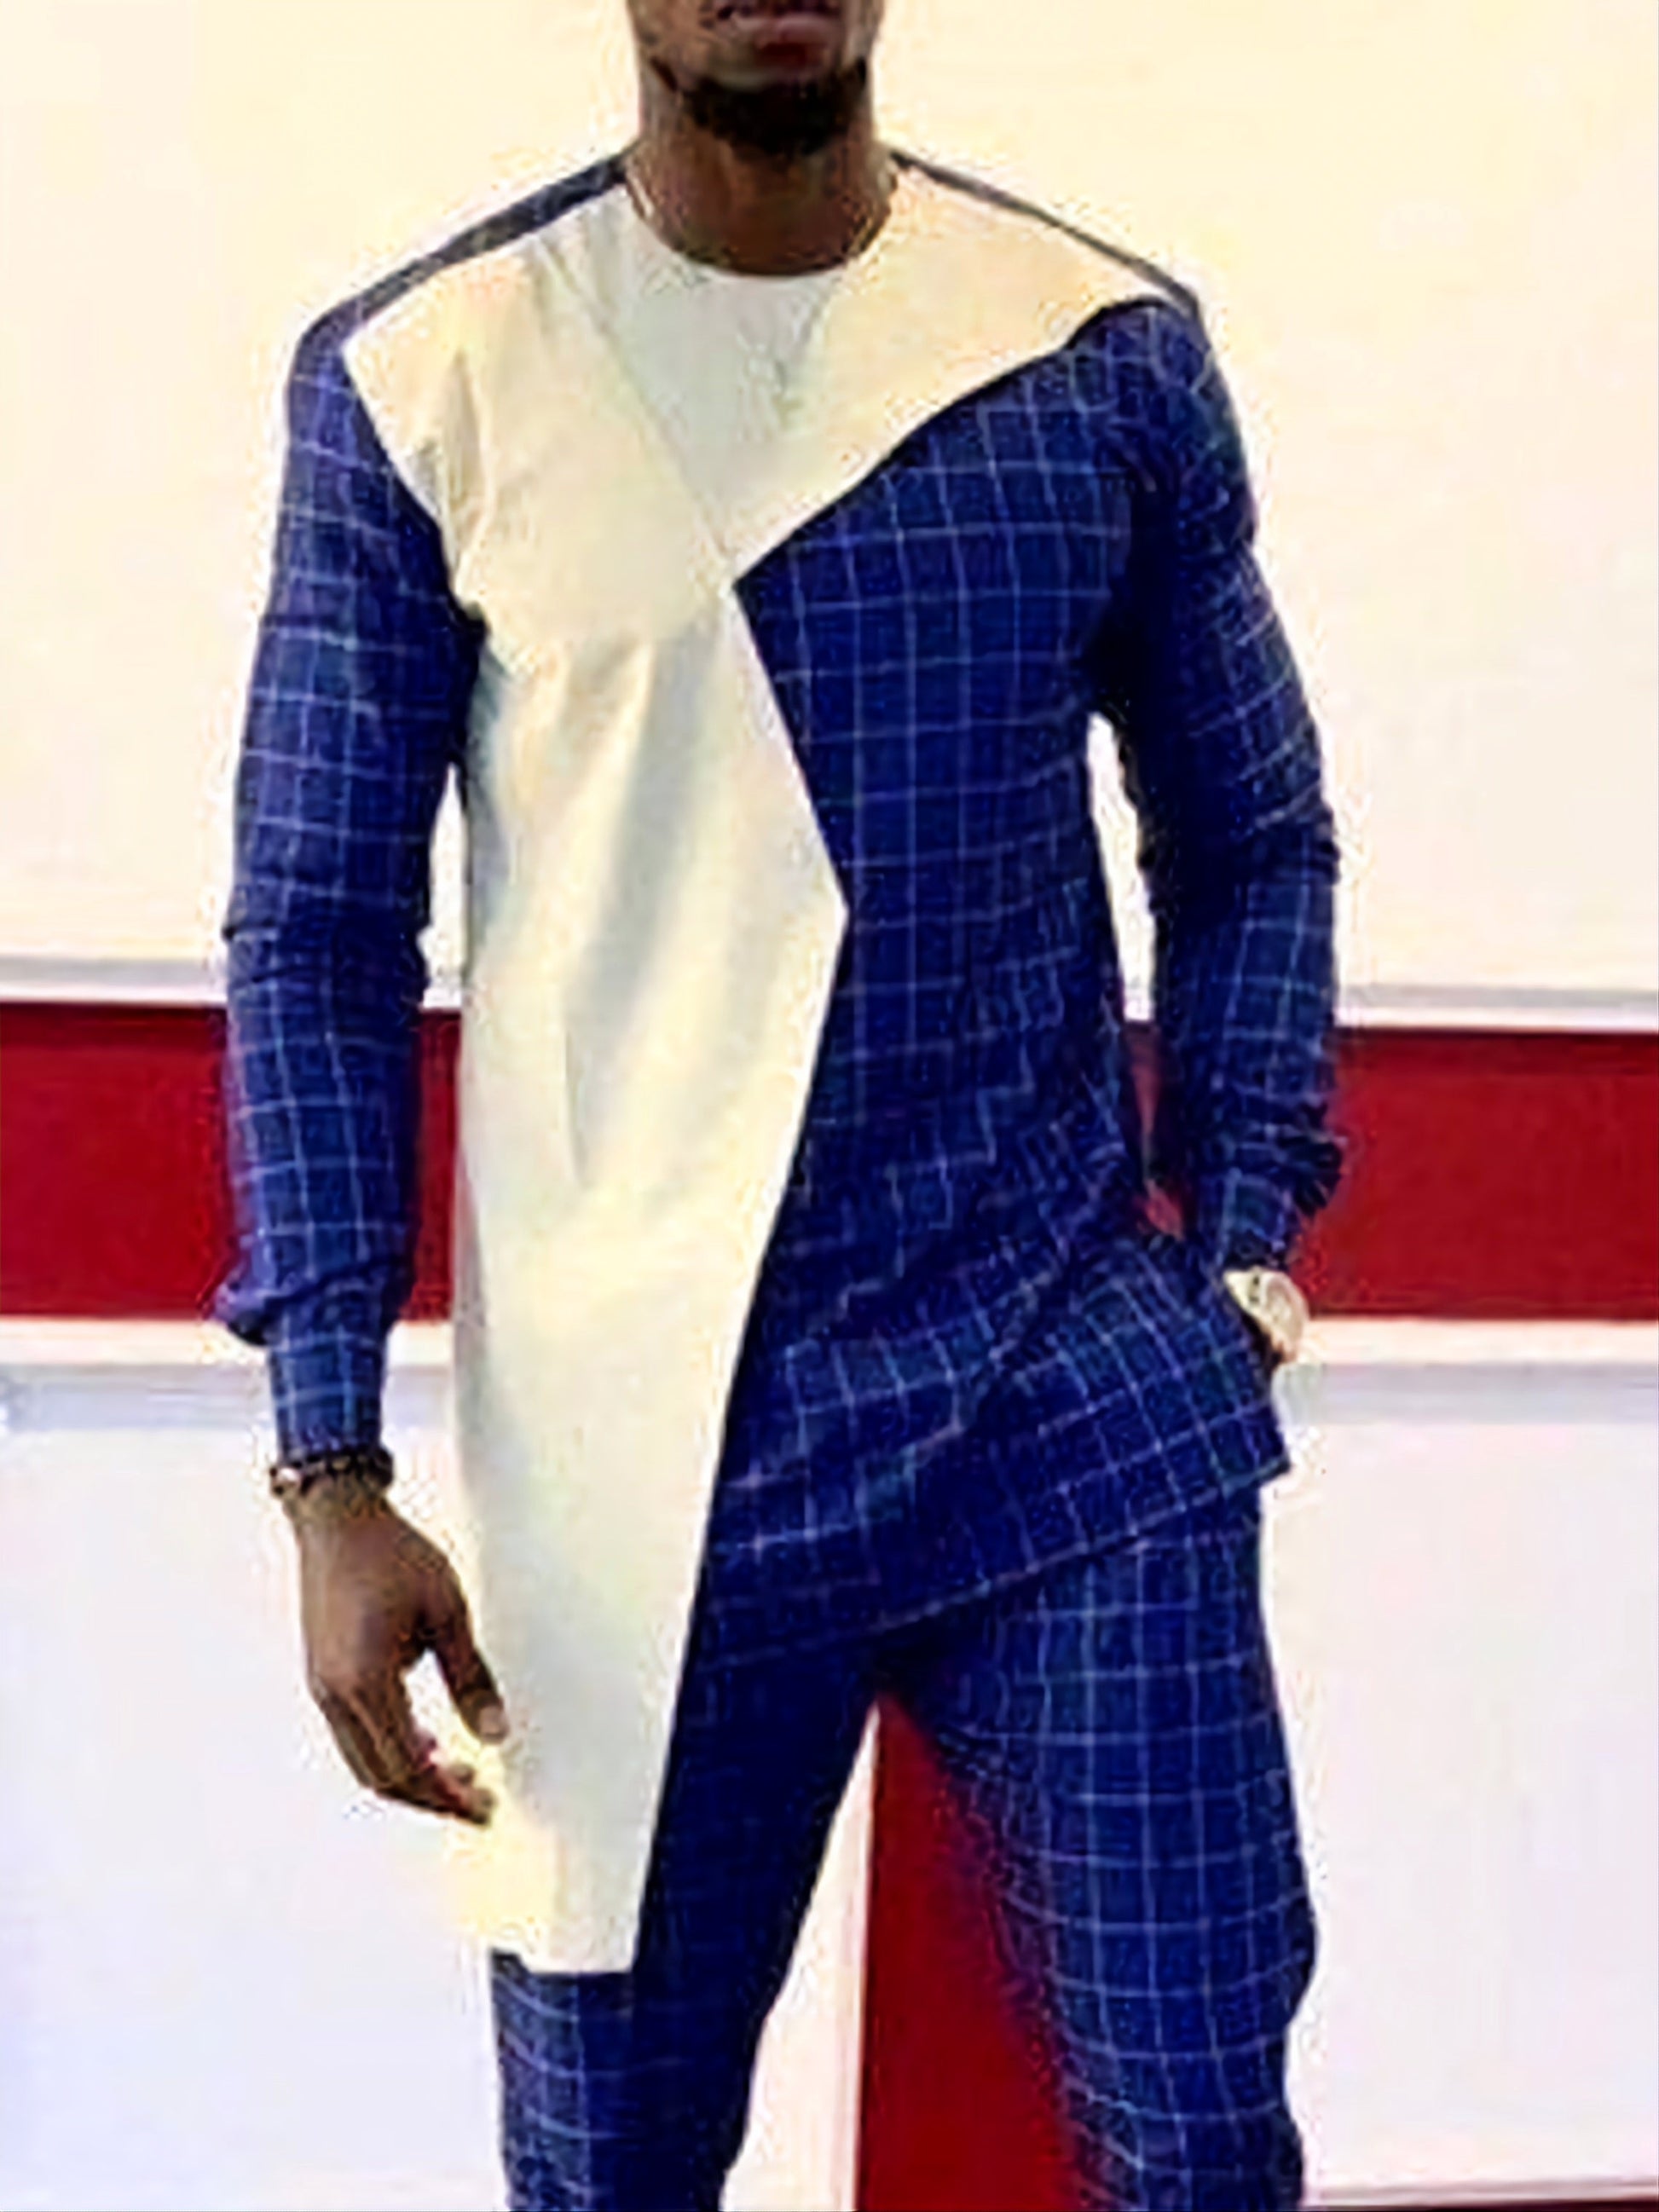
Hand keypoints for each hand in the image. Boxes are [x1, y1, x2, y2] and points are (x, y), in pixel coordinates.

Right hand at [285, 1475, 508, 1823]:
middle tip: (476, 1797)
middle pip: (381, 1777)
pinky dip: (389, 1749)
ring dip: (409, 1775)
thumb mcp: (448, 1612)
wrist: (338, 1519)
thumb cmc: (393, 1555)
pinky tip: (424, 1738)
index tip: (484, 1807)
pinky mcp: (321, 1676)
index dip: (448, 1797)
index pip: (409, 1769)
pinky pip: (354, 1734)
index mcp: (366, 1683)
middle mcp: (336, 1695)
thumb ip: (471, 1678)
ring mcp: (322, 1688)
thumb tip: (496, 1735)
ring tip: (456, 1771)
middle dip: (431, 1796)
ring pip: (363, 1761)